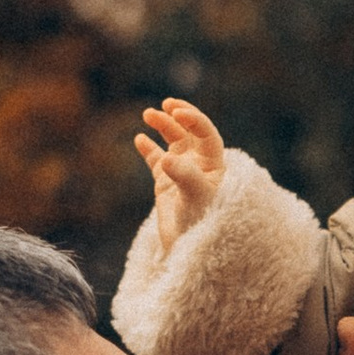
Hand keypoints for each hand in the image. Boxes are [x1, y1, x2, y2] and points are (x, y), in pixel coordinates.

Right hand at [133, 96, 225, 253]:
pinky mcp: (165, 182)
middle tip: (164, 106)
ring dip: (161, 126)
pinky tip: (140, 139)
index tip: (177, 113)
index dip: (194, 120)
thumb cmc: (201, 222)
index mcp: (214, 164)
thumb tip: (167, 158)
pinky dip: (148, 148)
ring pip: (172, 141)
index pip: (206, 134)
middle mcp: (199, 164)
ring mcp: (181, 171)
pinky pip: (155, 159)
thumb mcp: (197, 198)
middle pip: (188, 132)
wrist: (189, 248)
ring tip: (147, 115)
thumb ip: (185, 176)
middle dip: (176, 117)